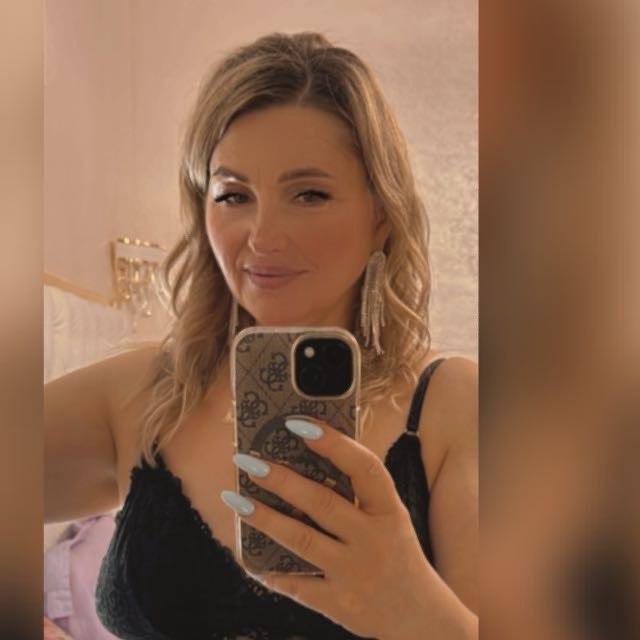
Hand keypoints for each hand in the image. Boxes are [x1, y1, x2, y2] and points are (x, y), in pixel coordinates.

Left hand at [220, 417, 434, 638]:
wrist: (420, 615)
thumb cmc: (396, 551)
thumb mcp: (390, 517)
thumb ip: (360, 492)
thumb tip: (308, 458)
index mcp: (388, 510)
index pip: (364, 468)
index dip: (333, 443)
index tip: (298, 424)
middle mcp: (372, 538)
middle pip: (321, 502)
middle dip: (281, 479)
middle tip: (247, 460)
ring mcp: (354, 572)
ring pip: (301, 539)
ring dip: (264, 517)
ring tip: (235, 498)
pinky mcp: (338, 603)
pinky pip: (297, 585)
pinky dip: (270, 572)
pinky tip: (248, 556)